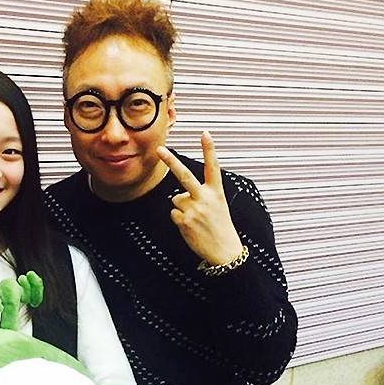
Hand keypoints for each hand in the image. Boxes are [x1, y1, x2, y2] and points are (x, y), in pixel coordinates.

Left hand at [157, 131, 242, 264]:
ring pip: (176, 200)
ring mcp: (193, 209)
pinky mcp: (184, 221)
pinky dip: (179, 220)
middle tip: (159, 149)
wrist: (224, 251)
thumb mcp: (217, 206)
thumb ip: (200, 196)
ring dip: (182, 208)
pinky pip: (173, 214)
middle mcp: (205, 198)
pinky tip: (191, 227)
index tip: (205, 133)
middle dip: (171, 162)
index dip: (209, 149)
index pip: (213, 167)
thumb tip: (178, 196)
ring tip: (196, 220)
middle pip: (185, 176)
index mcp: (216, 192)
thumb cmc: (220, 227)